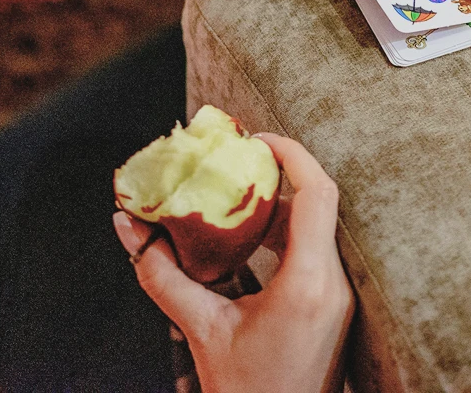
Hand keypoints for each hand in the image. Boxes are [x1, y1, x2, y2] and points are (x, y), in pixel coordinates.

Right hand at [114, 135, 353, 392]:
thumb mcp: (200, 330)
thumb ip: (162, 275)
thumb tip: (129, 227)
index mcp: (307, 284)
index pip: (317, 193)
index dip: (291, 153)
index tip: (256, 140)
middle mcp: (333, 284)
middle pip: (319, 203)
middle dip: (280, 175)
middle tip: (239, 161)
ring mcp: (341, 295)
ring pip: (319, 226)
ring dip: (281, 207)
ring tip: (237, 198)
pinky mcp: (337, 306)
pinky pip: (317, 250)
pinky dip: (287, 235)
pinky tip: (252, 240)